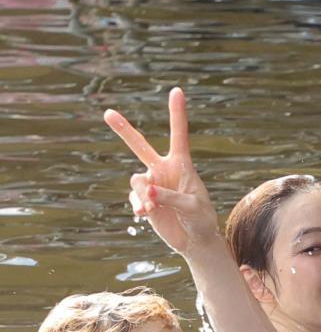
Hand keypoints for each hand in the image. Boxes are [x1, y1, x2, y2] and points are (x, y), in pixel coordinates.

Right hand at [104, 88, 220, 257]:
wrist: (195, 241)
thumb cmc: (201, 220)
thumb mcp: (192, 207)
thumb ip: (170, 196)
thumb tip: (146, 191)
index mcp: (182, 166)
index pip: (179, 135)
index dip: (177, 113)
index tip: (177, 91)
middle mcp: (164, 171)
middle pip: (140, 146)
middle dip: (123, 130)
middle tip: (108, 113)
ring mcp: (152, 185)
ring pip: (136, 181)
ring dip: (142, 194)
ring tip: (154, 208)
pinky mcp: (144, 201)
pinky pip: (133, 198)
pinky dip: (138, 205)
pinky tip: (145, 214)